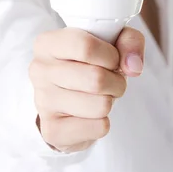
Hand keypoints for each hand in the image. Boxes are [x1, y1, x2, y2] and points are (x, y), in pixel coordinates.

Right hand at [29, 27, 144, 152]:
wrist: (68, 100)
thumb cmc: (90, 63)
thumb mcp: (111, 41)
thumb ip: (129, 41)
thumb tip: (133, 66)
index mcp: (47, 43)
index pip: (85, 46)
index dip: (111, 55)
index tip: (114, 59)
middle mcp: (39, 71)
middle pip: (96, 79)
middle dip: (117, 82)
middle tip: (112, 81)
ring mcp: (43, 102)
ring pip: (101, 105)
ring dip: (111, 101)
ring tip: (101, 96)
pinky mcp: (53, 130)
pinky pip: (99, 127)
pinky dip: (103, 121)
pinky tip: (90, 114)